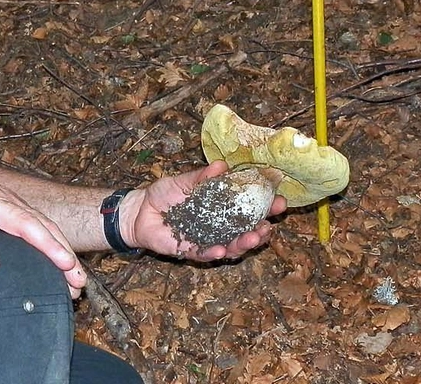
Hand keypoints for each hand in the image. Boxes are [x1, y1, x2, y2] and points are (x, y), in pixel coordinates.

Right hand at [0, 162, 87, 296]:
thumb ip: (3, 232)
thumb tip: (19, 261)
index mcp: (13, 207)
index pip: (46, 229)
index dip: (64, 252)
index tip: (77, 279)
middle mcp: (6, 203)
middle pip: (42, 227)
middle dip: (64, 251)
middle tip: (78, 277)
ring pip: (20, 223)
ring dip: (44, 243)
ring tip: (59, 264)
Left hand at [122, 160, 286, 261]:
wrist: (141, 210)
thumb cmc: (165, 194)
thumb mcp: (184, 181)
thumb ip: (202, 177)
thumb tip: (222, 166)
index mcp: (222, 207)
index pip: (249, 208)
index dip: (266, 207)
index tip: (279, 201)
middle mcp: (220, 226)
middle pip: (246, 231)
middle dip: (261, 229)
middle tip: (270, 225)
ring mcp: (208, 240)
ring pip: (231, 246)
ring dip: (243, 244)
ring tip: (253, 238)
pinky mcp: (191, 251)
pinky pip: (205, 254)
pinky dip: (215, 253)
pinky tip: (222, 250)